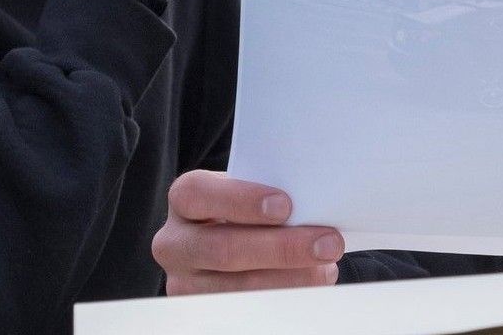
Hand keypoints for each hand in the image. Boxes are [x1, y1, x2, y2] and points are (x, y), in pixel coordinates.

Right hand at [152, 171, 343, 294]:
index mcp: (184, 199)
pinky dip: (282, 297)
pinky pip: (243, 309)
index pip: (198, 194)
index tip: (286, 206)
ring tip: (325, 268)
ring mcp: (184, 282)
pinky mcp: (201, 309)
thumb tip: (315, 206)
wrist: (233, 240)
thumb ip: (268, 195)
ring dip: (289, 279)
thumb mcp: (248, 192)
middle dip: (281, 248)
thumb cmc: (246, 210)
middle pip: (222, 249)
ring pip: (235, 287)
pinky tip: (310, 285)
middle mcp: (175, 243)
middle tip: (327, 243)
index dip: (241, 200)